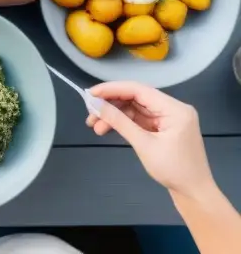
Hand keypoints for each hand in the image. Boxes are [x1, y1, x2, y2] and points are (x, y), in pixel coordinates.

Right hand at [87, 81, 214, 197]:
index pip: (138, 90)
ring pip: (134, 108)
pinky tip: (107, 128)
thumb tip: (95, 104)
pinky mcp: (163, 128)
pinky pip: (139, 119)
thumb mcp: (143, 144)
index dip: (112, 89)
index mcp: (175, 108)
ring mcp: (168, 118)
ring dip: (114, 116)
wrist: (194, 193)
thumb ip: (119, 121)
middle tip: (90, 113)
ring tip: (95, 126)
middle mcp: (172, 108)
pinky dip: (123, 123)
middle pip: (135, 98)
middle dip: (111, 105)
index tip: (90, 94)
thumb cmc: (173, 169)